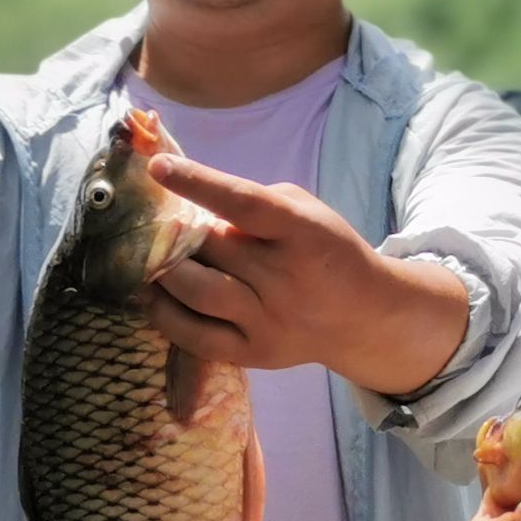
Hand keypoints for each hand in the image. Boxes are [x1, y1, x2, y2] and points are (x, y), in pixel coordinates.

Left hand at [143, 154, 468, 394]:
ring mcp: (271, 322)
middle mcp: (288, 280)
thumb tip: (187, 210)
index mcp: (304, 233)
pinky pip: (194, 335)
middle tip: (163, 226)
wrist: (364, 316)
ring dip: (165, 269)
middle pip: (211, 247)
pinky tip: (156, 294)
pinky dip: (164, 312)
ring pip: (196, 290)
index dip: (199, 183)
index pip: (246, 204)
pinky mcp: (256, 353)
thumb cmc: (327, 251)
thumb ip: (254, 204)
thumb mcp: (308, 213)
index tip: (159, 166)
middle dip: (178, 231)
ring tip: (156, 259)